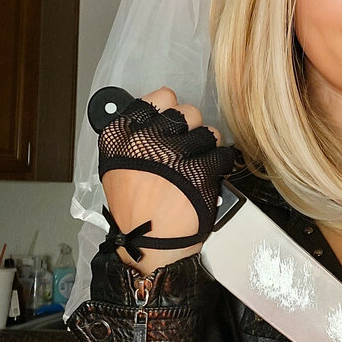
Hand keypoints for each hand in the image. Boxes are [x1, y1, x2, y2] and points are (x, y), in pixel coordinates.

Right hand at [100, 87, 228, 273]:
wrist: (148, 244)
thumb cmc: (135, 208)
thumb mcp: (118, 166)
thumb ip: (136, 137)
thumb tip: (160, 115)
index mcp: (122, 136)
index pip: (160, 98)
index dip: (171, 110)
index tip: (173, 122)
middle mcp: (146, 141)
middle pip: (188, 111)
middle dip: (192, 128)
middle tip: (186, 148)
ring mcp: (174, 156)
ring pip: (209, 131)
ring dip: (208, 147)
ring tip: (197, 164)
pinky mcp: (200, 172)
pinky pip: (223, 153)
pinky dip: (221, 163)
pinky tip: (211, 173)